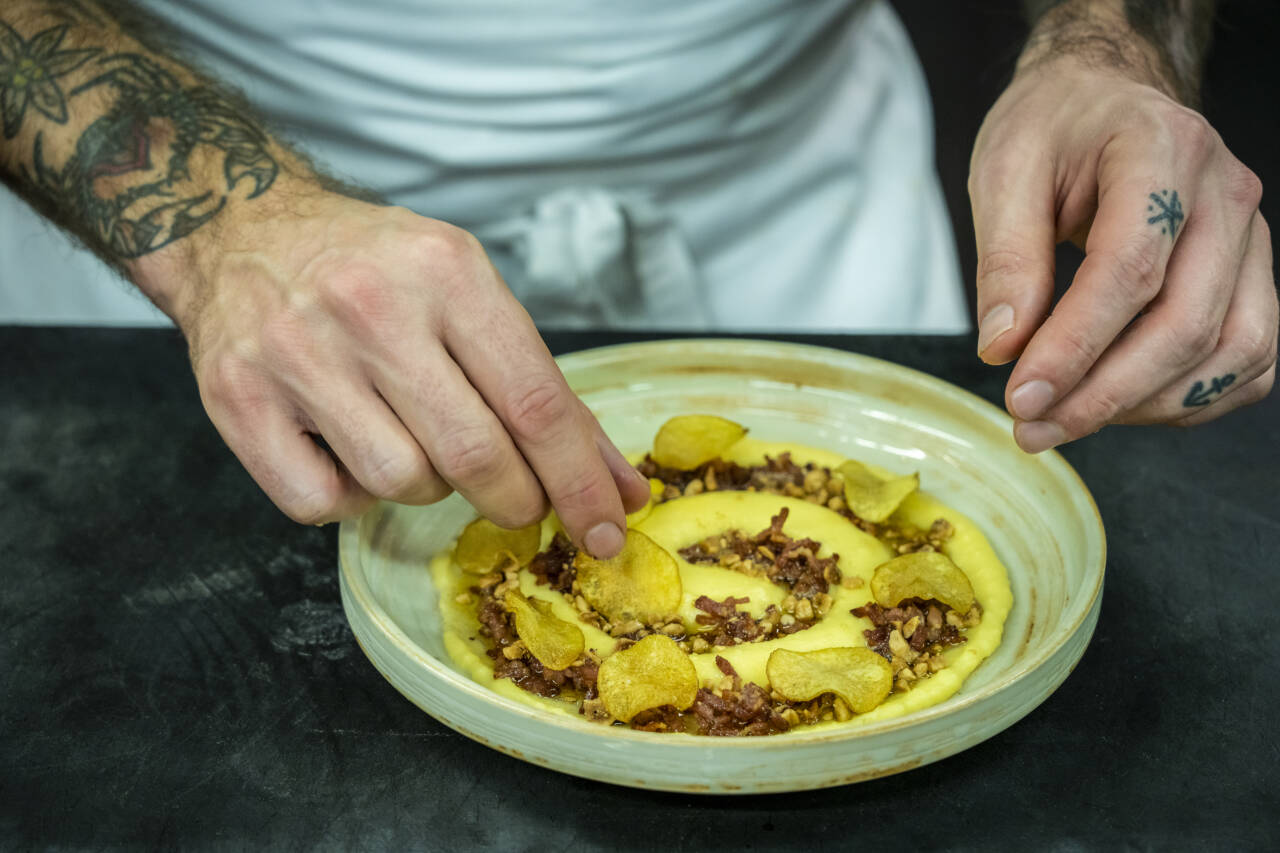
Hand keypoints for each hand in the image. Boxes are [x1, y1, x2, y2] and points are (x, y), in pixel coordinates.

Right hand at [135, 189, 649, 554]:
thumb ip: (542, 389)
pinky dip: (350, 498)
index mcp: (447, 273)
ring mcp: (298, 355)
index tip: (606, 530)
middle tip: (517, 498)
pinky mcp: (238, 400)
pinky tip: (349, 452)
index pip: (536, 403)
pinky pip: (321, 503)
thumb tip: (616, 487)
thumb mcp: (469, 293)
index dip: (580, 481)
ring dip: (426, 485)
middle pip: (475, 455)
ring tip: (411, 438)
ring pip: (402, 484)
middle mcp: (371, 309)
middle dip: (515, 498)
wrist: (242, 229)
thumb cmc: (375, 268)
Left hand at [969, 61, 1276, 451]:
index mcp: (1161, 149)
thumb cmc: (1053, 130)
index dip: (1075, 345)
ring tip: (1064, 421)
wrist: (1103, 99)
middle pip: (1187, 322)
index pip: (1130, 267)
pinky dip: (1187, 400)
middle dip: (1103, 393)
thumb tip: (1003, 349)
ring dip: (1146, 406)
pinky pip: (1247, 360)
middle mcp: (1226, 193)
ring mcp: (1251, 238)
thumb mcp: (1003, 172)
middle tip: (1031, 427)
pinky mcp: (1253, 277)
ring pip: (1231, 351)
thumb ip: (1005, 260)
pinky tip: (1118, 406)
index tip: (1021, 395)